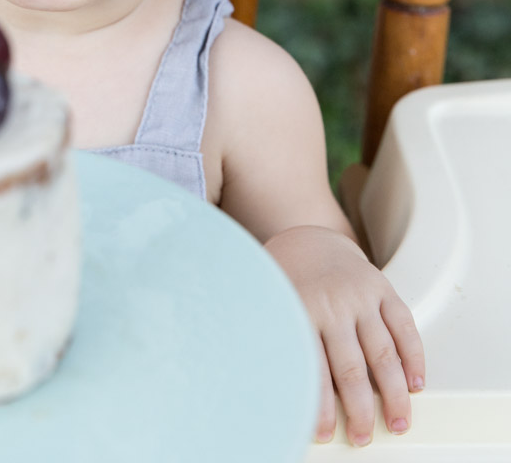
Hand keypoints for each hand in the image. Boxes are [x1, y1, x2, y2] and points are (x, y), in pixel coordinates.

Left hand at [265, 225, 424, 446]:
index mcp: (301, 310)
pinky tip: (414, 384)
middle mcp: (333, 303)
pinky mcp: (383, 288)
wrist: (309, 240)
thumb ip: (275, 341)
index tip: (322, 432)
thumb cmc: (288, 283)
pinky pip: (404, 327)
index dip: (319, 406)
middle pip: (351, 368)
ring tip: (396, 422)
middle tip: (362, 436)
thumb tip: (262, 390)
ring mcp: (361, 296)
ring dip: (393, 393)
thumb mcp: (273, 307)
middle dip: (360, 410)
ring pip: (383, 353)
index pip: (312, 369)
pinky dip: (414, 358)